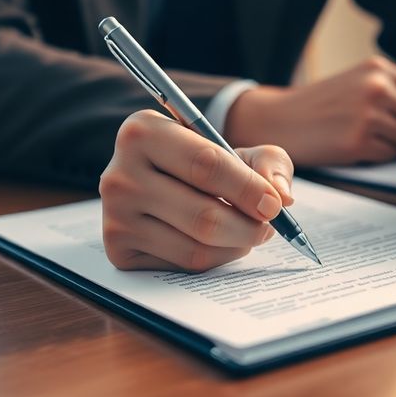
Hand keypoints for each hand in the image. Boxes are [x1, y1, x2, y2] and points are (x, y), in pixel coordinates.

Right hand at [99, 110, 294, 271]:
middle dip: (248, 226)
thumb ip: (268, 163)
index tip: (274, 205)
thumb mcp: (239, 150)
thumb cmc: (206, 163)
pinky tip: (219, 243)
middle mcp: (119, 173)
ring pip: (196, 246)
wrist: (163, 183)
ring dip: (236, 245)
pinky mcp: (118, 250)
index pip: (206, 165)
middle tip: (268, 227)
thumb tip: (280, 196)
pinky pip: (183, 264)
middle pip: (203, 215)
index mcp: (143, 131)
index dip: (248, 188)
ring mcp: (114, 215)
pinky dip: (214, 259)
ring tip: (247, 232)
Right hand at [226, 57, 395, 165]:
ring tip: (374, 144)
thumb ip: (392, 90)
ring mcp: (369, 113)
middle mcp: (377, 86)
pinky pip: (390, 156)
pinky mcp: (359, 140)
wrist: (277, 119)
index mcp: (379, 68)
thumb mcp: (357, 82)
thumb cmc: (320, 107)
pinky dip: (381, 159)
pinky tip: (360, 152)